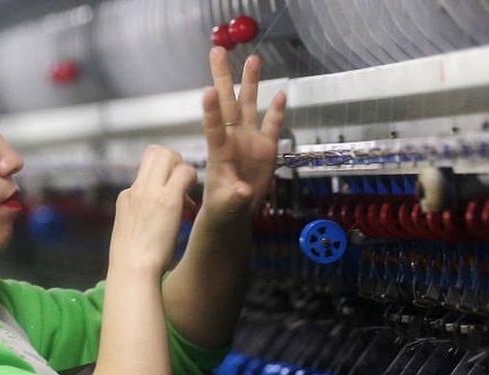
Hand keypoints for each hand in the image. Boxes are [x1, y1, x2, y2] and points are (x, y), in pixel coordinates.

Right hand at [109, 144, 197, 275]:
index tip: (170, 190)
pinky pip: (185, 172)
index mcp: (126, 197)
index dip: (162, 171)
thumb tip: (152, 215)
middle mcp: (136, 189)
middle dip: (175, 163)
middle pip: (156, 151)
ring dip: (184, 171)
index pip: (145, 165)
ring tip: (186, 200)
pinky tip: (190, 208)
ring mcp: (150, 192)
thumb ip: (139, 216)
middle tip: (182, 188)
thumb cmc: (133, 261)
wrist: (132, 270)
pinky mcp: (167, 200)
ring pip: (169, 155)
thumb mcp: (129, 232)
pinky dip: (193, 182)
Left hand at [201, 47, 286, 225]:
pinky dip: (277, 110)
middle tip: (217, 50)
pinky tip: (281, 93)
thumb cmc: (223, 208)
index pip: (214, 127)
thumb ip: (234, 197)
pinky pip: (272, 124)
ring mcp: (249, 140)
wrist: (234, 212)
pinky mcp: (265, 147)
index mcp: (219, 151)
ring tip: (252, 58)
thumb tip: (242, 191)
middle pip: (227, 102)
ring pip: (249, 105)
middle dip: (222, 76)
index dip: (211, 110)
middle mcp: (233, 139)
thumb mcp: (226, 205)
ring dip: (250, 82)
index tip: (207, 90)